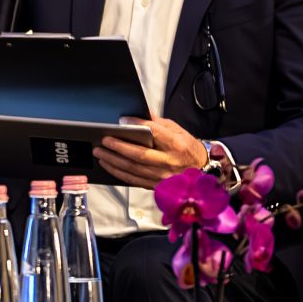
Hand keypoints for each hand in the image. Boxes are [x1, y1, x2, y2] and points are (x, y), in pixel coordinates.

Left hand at [93, 116, 208, 186]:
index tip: (123, 120)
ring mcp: (161, 176)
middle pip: (139, 154)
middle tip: (104, 140)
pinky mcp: (155, 185)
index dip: (137, 125)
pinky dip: (118, 172)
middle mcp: (168, 161)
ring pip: (132, 168)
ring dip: (113, 160)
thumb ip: (158, 124)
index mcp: (176, 145)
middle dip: (118, 146)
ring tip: (100, 151)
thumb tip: (140, 115)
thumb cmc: (188, 149)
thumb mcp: (179, 132)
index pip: (154, 133)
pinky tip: (108, 164)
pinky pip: (132, 179)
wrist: (202, 171)